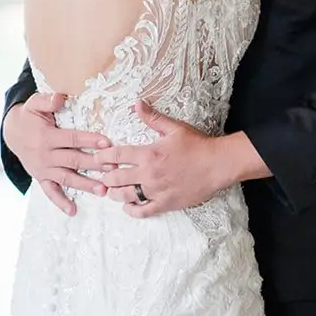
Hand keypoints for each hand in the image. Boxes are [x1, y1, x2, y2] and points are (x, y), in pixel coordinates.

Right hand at [2, 91, 110, 215]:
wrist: (11, 132)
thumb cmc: (29, 116)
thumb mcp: (34, 103)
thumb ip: (46, 100)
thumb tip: (60, 97)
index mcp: (47, 137)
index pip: (72, 139)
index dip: (90, 140)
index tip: (107, 143)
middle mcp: (45, 155)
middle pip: (73, 160)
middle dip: (94, 165)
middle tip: (114, 169)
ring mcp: (43, 169)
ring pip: (66, 178)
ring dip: (85, 184)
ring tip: (102, 190)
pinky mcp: (40, 177)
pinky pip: (50, 192)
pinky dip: (60, 202)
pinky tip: (73, 211)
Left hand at [92, 99, 268, 216]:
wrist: (218, 165)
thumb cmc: (197, 145)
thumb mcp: (175, 127)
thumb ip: (152, 117)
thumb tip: (136, 104)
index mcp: (149, 153)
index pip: (116, 155)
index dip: (102, 157)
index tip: (97, 158)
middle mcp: (149, 174)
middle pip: (116, 178)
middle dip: (106, 176)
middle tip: (104, 174)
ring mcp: (156, 191)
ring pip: (125, 196)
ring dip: (114, 193)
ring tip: (112, 189)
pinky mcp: (165, 204)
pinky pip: (142, 211)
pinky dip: (131, 210)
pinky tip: (127, 205)